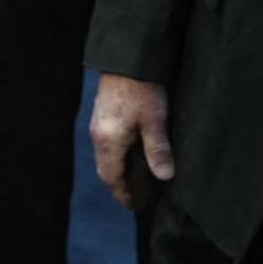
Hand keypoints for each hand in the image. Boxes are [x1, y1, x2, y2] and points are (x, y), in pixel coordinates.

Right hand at [89, 74, 175, 211]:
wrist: (128, 57)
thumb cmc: (142, 88)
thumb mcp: (155, 119)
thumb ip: (158, 149)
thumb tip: (165, 177)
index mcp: (108, 140)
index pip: (111, 177)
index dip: (122, 193)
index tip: (133, 206)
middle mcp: (98, 135)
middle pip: (105, 169)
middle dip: (119, 185)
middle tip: (137, 197)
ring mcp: (98, 123)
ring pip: (105, 156)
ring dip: (118, 170)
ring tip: (136, 179)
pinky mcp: (102, 114)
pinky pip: (106, 144)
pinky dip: (116, 156)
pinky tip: (131, 154)